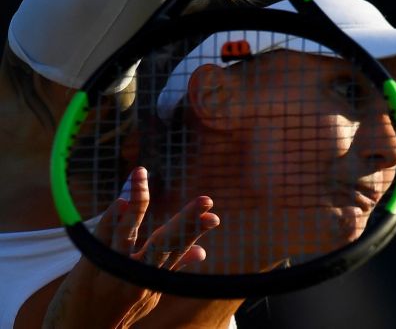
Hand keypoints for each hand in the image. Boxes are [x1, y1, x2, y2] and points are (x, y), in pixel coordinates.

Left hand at [43, 167, 219, 328]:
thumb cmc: (116, 312)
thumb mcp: (148, 294)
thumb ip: (171, 268)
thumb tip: (202, 252)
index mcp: (154, 279)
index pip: (179, 250)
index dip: (195, 232)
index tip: (214, 216)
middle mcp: (137, 276)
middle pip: (165, 244)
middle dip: (186, 221)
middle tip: (206, 200)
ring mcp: (112, 272)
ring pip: (128, 234)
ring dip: (136, 202)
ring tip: (141, 176)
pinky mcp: (88, 270)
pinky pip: (99, 238)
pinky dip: (109, 218)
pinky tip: (120, 199)